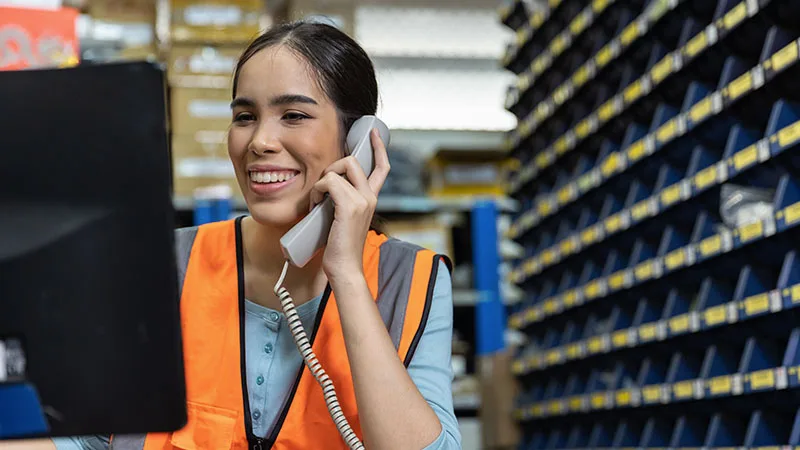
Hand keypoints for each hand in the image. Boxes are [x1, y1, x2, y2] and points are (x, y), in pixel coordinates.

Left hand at [310, 129, 389, 283]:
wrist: (344, 268)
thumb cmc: (339, 247)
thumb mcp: (343, 218)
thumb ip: (341, 200)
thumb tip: (326, 186)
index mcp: (371, 199)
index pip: (382, 167)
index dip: (379, 147)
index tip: (374, 133)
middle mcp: (370, 197)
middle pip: (354, 160)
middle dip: (334, 166)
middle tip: (323, 188)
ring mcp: (362, 200)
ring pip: (341, 167)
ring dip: (323, 179)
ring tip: (319, 199)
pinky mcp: (350, 205)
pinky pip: (329, 181)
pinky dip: (318, 190)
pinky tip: (316, 204)